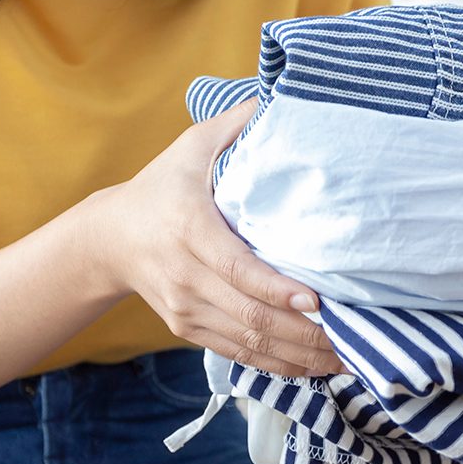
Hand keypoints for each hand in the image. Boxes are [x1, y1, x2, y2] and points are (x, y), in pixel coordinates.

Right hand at [96, 100, 343, 377]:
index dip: (277, 289)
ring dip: (300, 357)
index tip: (317, 300)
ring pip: (249, 344)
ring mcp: (186, 309)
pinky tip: (316, 368)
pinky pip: (239, 355)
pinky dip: (280, 367)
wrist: (108, 239)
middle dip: (305, 334)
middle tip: (353, 340)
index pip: (236, 268)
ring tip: (347, 360)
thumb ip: (236, 124)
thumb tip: (281, 95)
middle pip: (250, 317)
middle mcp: (186, 276)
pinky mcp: (189, 328)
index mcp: (189, 230)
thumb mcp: (191, 146)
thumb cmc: (161, 186)